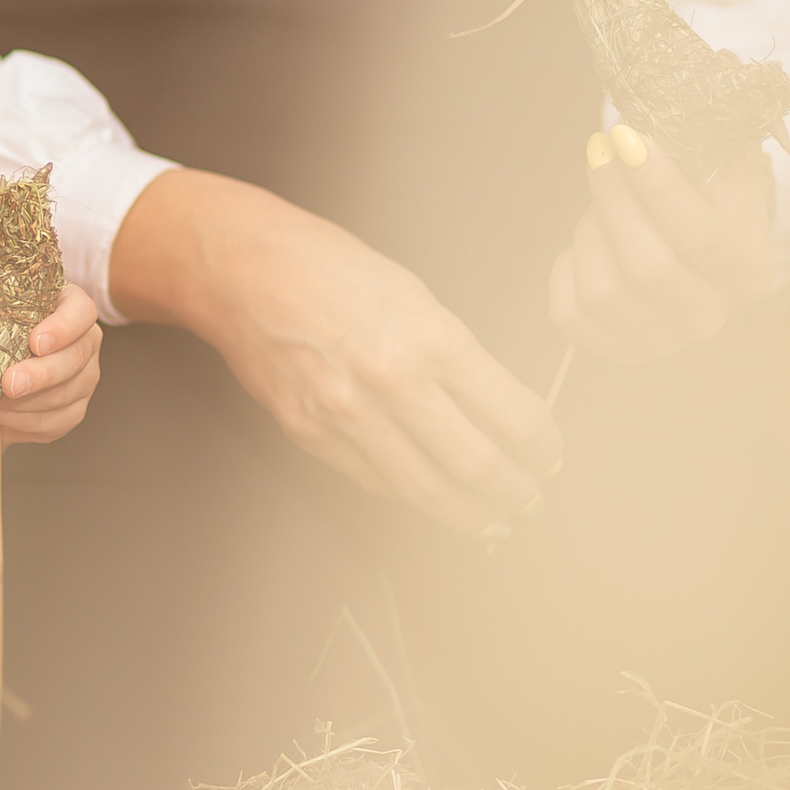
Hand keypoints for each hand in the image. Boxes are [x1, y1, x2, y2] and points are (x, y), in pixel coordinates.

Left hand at [0, 280, 102, 445]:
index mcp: (62, 306)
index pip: (81, 310)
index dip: (64, 327)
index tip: (34, 342)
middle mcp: (82, 341)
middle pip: (78, 357)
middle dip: (43, 374)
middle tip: (9, 384)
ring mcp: (83, 378)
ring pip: (68, 394)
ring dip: (28, 404)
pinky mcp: (72, 410)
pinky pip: (56, 422)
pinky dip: (24, 425)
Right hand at [111, 169, 560, 536]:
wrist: (240, 269)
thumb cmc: (326, 268)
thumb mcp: (414, 296)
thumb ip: (453, 355)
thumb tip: (493, 408)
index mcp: (431, 338)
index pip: (514, 416)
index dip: (543, 447)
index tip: (549, 456)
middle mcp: (391, 381)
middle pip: (476, 463)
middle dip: (514, 491)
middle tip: (530, 501)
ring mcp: (345, 412)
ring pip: (422, 487)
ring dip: (466, 513)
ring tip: (490, 521)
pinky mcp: (307, 430)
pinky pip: (370, 479)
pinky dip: (405, 494)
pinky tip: (425, 496)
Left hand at [550, 126, 772, 361]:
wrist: (691, 249)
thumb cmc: (703, 201)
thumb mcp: (722, 170)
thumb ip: (702, 147)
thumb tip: (647, 128)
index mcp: (746, 270)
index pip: (700, 236)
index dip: (657, 185)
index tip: (626, 138)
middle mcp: (711, 316)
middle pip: (647, 265)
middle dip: (612, 200)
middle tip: (600, 155)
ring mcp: (664, 341)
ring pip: (603, 291)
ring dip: (587, 234)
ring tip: (596, 208)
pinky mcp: (618, 352)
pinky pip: (568, 314)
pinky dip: (564, 271)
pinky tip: (581, 248)